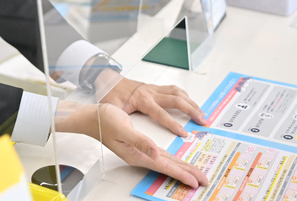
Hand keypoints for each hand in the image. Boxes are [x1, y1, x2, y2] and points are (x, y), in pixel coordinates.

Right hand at [55, 102, 208, 188]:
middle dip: (187, 174)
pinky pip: (161, 157)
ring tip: (196, 175)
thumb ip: (139, 140)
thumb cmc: (104, 120)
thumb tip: (155, 152)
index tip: (195, 180)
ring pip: (167, 163)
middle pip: (168, 167)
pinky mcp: (141, 146)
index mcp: (137, 154)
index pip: (164, 167)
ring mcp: (140, 152)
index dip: (181, 173)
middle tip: (204, 180)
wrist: (91, 117)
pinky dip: (173, 161)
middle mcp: (140, 156)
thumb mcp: (122, 128)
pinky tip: (177, 163)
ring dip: (182, 169)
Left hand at [95, 72, 207, 135]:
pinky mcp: (155, 87)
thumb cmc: (109, 94)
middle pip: (176, 100)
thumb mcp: (112, 108)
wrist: (107, 80)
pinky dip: (185, 96)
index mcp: (141, 99)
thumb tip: (127, 130)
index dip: (173, 124)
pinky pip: (173, 90)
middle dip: (191, 111)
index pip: (161, 113)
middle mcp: (150, 92)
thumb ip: (120, 117)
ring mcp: (154, 89)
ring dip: (191, 102)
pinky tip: (191, 103)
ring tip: (201, 113)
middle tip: (202, 121)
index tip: (184, 133)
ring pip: (178, 93)